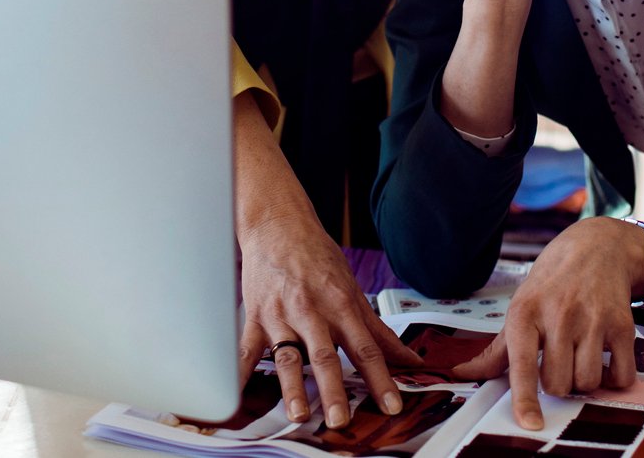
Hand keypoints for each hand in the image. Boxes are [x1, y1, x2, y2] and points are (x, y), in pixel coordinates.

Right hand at [236, 207, 423, 428]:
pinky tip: (235, 397)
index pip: (365, 349)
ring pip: (287, 356)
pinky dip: (239, 373)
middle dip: (333, 390)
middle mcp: (311, 312)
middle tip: (340, 420)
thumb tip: (408, 358)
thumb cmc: (317, 257)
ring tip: (298, 414)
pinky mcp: (254, 317)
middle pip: (325, 356)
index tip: (390, 405)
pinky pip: (245, 349)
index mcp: (340, 305)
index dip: (380, 379)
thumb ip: (378, 330)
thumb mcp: (352, 288)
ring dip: (292, 387)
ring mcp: (280, 315)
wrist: (278, 224)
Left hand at [452, 218, 643, 428]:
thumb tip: (464, 374)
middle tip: (559, 361)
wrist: (596, 248)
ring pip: (588, 382)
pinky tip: (606, 360)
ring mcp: (593, 319)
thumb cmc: (551, 283)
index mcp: (526, 312)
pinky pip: (622, 376)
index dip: (525, 397)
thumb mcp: (520, 307)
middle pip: (558, 384)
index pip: (522, 364)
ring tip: (580, 358)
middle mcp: (559, 315)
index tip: (530, 423)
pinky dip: (615, 379)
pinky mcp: (622, 325)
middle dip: (557, 383)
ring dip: (585, 381)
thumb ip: (497, 348)